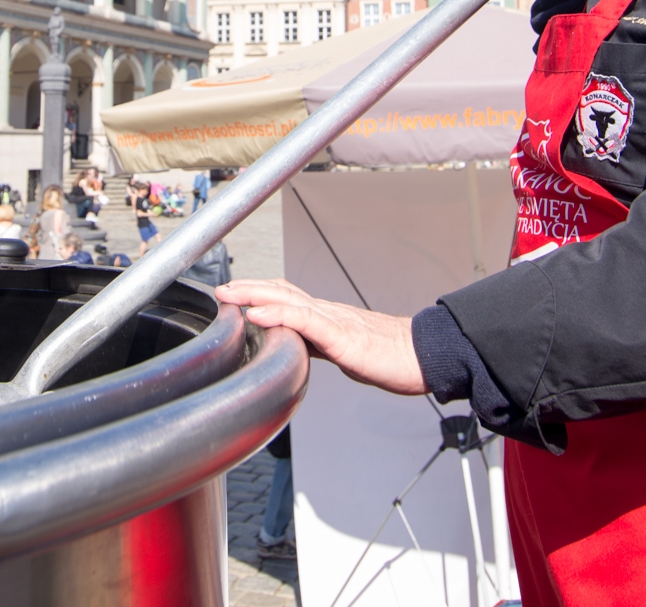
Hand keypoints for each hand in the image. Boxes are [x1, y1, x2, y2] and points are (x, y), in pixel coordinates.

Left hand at [214, 278, 427, 394]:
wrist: (424, 356)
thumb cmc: (391, 357)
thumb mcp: (346, 353)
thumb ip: (321, 347)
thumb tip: (299, 351)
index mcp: (328, 317)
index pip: (287, 297)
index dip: (260, 292)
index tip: (234, 294)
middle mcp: (327, 312)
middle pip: (281, 291)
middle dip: (248, 288)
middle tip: (221, 290)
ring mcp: (333, 320)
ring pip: (287, 299)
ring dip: (254, 295)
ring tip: (229, 295)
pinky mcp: (342, 335)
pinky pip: (304, 320)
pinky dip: (276, 314)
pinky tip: (256, 315)